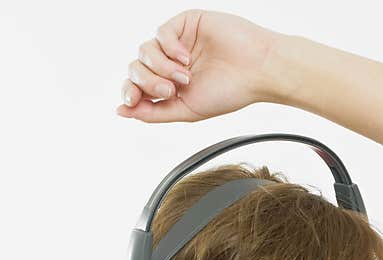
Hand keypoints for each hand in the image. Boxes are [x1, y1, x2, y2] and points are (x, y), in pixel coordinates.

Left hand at [117, 9, 281, 123]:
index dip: (130, 93)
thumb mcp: (187, 111)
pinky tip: (186, 58)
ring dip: (160, 67)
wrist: (257, 71)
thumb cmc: (231, 92)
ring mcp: (177, 43)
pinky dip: (169, 48)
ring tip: (184, 77)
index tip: (130, 102)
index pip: (137, 86)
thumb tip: (124, 112)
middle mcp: (171, 64)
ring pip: (145, 51)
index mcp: (171, 85)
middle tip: (170, 91)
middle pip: (137, 68)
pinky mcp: (186, 23)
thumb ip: (155, 113)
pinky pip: (161, 33)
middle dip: (148, 82)